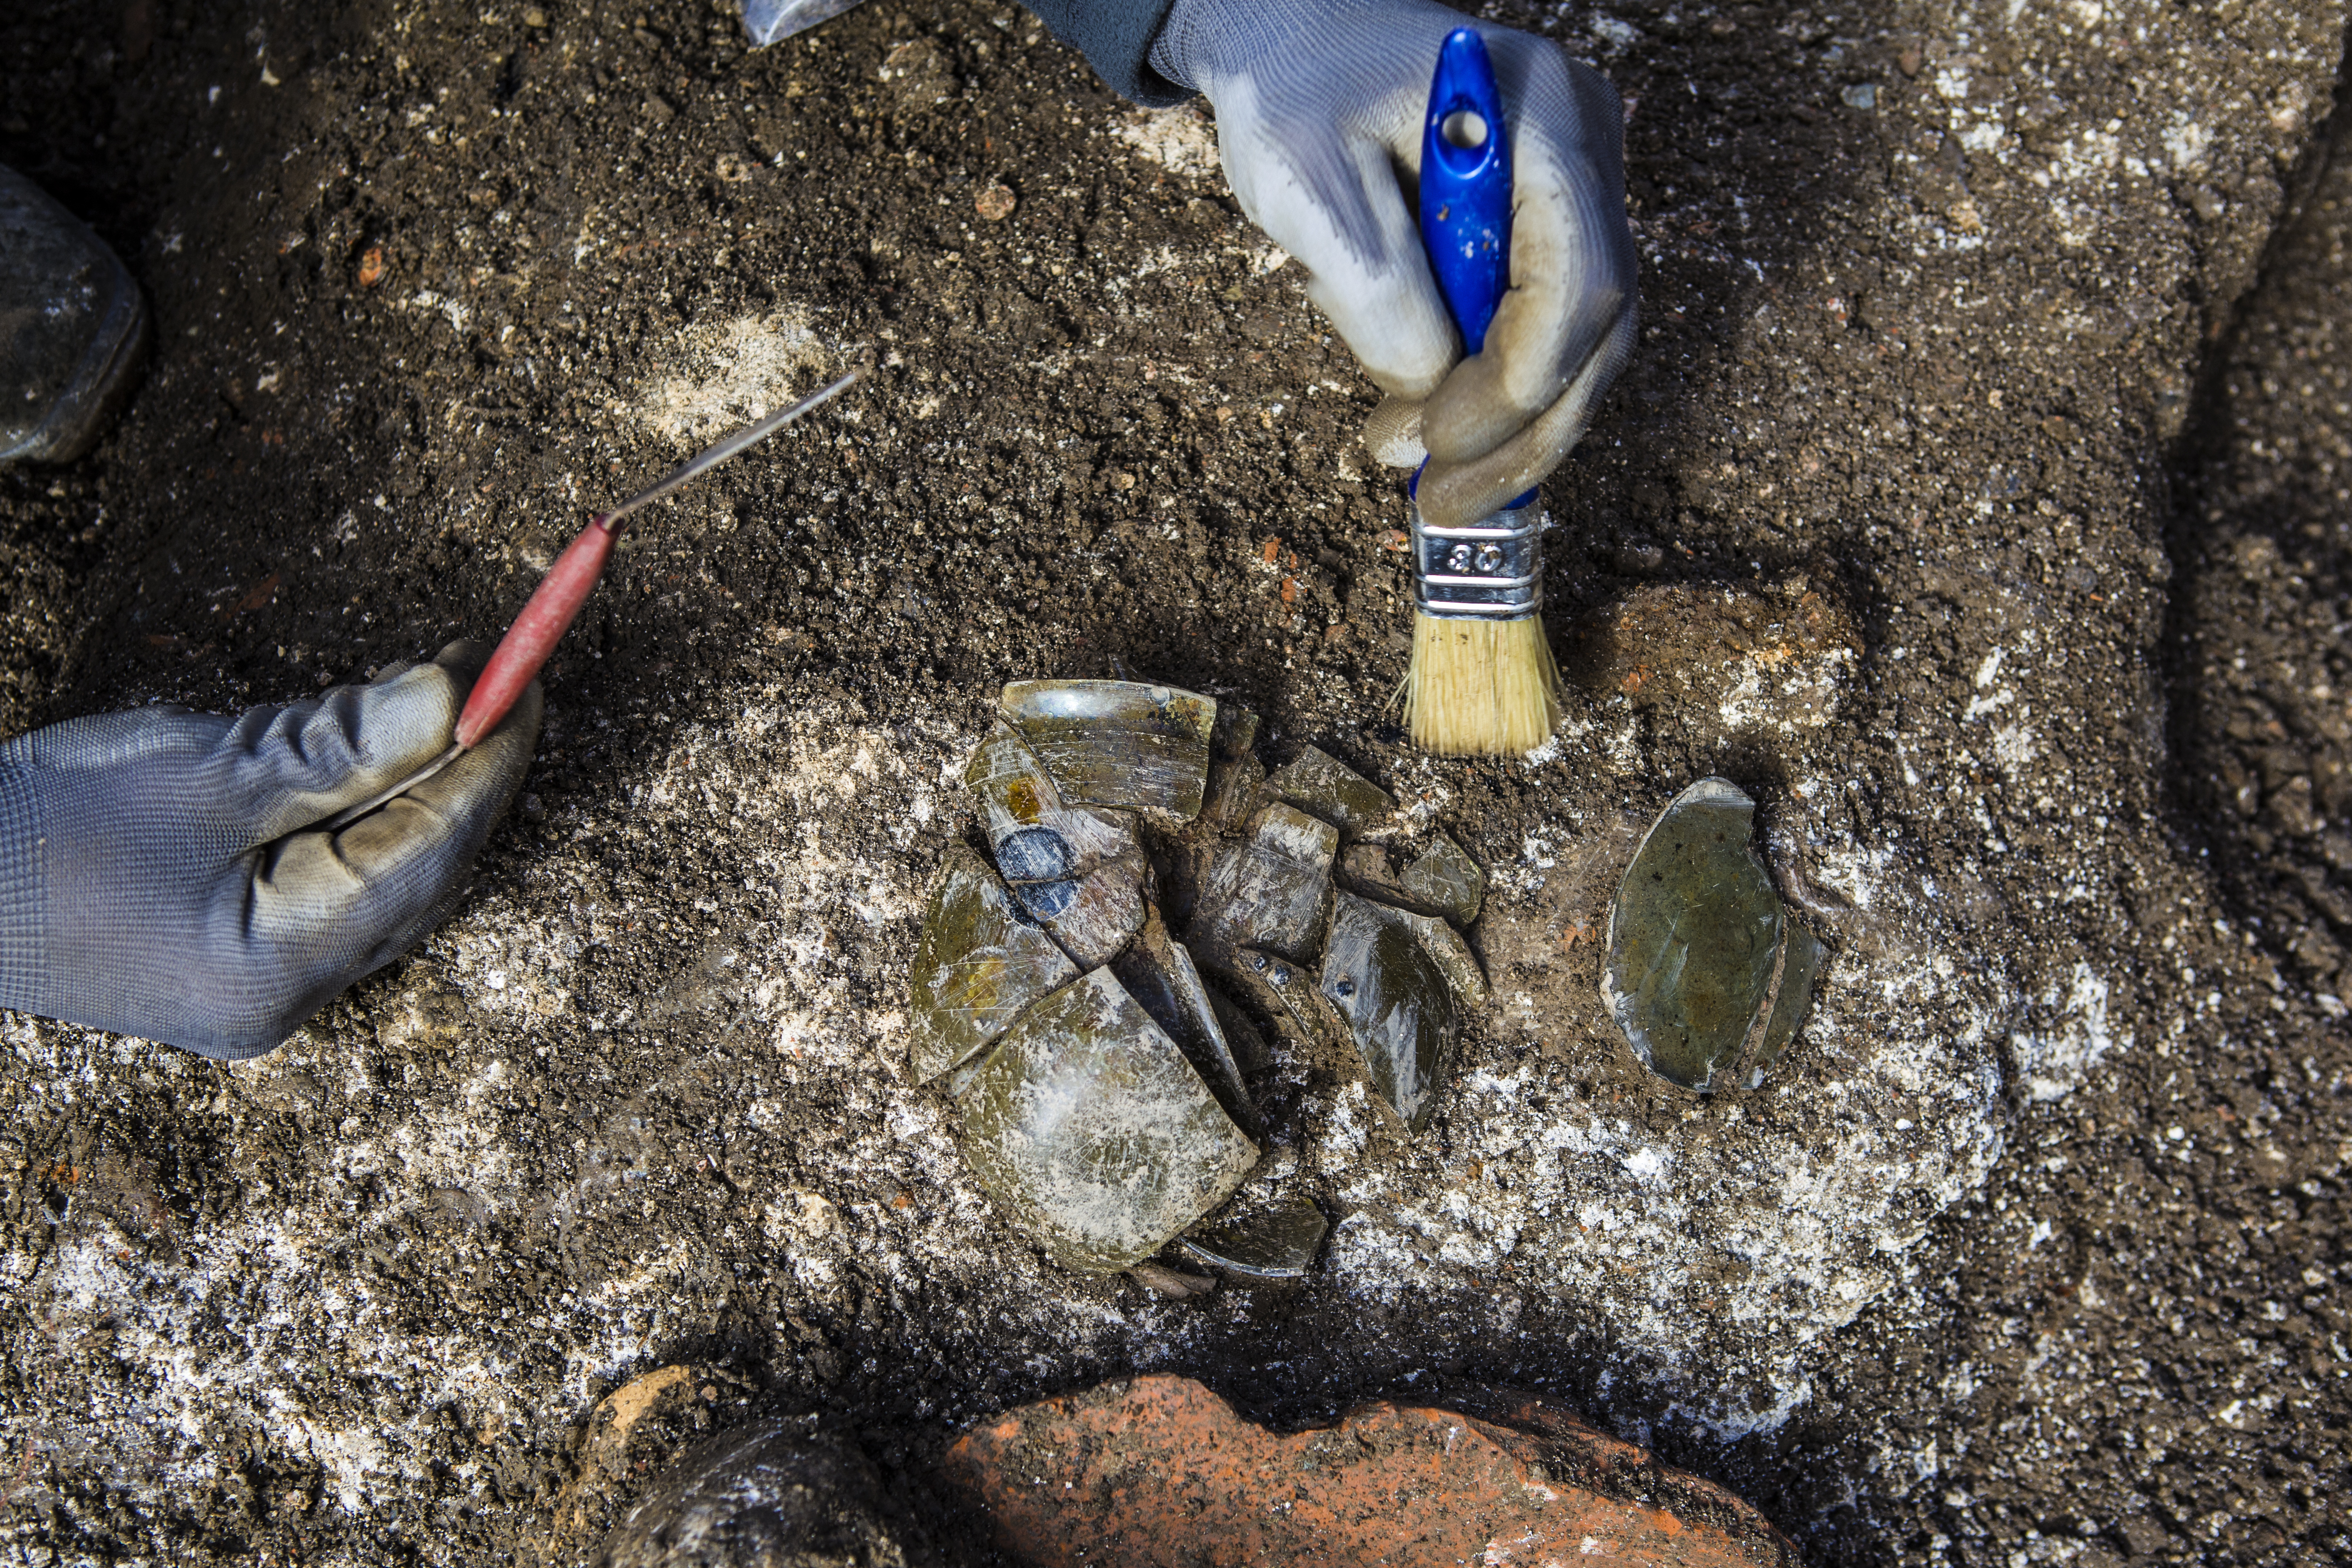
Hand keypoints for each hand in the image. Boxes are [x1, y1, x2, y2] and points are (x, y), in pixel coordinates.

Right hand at [0, 643, 540, 1058]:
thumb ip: (336, 747)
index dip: (488, 757)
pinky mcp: (241, 960)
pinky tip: (388, 750)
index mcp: (280, 965)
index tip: (527, 674)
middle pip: (425, 868)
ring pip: (391, 874)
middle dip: (468, 768)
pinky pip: (343, 882)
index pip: (431, 849)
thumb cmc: (38, 828)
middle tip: (507, 670)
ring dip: (427, 784)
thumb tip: (454, 702)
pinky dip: (374, 812)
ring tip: (457, 691)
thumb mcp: (201, 771)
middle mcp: (289, 998)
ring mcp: (265, 987)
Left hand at [1149, 0, 1637, 528]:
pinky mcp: (1545, 222)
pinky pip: (1543, 323)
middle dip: (1522, 432)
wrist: (1289, 34)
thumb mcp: (1309, 185)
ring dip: (1509, 425)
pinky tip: (1428, 413)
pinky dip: (1493, 386)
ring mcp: (1575, 185)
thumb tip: (1431, 393)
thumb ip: (1379, 292)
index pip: (1575, 283)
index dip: (1517, 389)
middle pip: (1597, 328)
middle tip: (1441, 500)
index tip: (1439, 449)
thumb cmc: (1291, 89)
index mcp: (1543, 116)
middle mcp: (1586, 147)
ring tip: (1423, 469)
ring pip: (1580, 341)